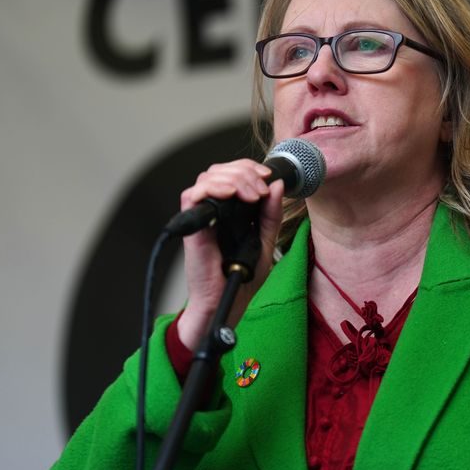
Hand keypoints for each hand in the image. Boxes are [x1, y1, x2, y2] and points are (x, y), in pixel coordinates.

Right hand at [175, 159, 285, 350]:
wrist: (226, 302)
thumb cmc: (241, 277)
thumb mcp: (265, 241)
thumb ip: (271, 215)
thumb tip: (277, 185)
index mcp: (230, 209)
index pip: (233, 173)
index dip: (250, 168)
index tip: (268, 177)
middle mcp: (214, 209)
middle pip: (221, 170)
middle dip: (245, 172)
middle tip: (261, 189)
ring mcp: (202, 216)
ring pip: (208, 177)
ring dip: (234, 179)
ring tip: (252, 195)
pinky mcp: (192, 227)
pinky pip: (192, 195)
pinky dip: (212, 189)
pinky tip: (231, 195)